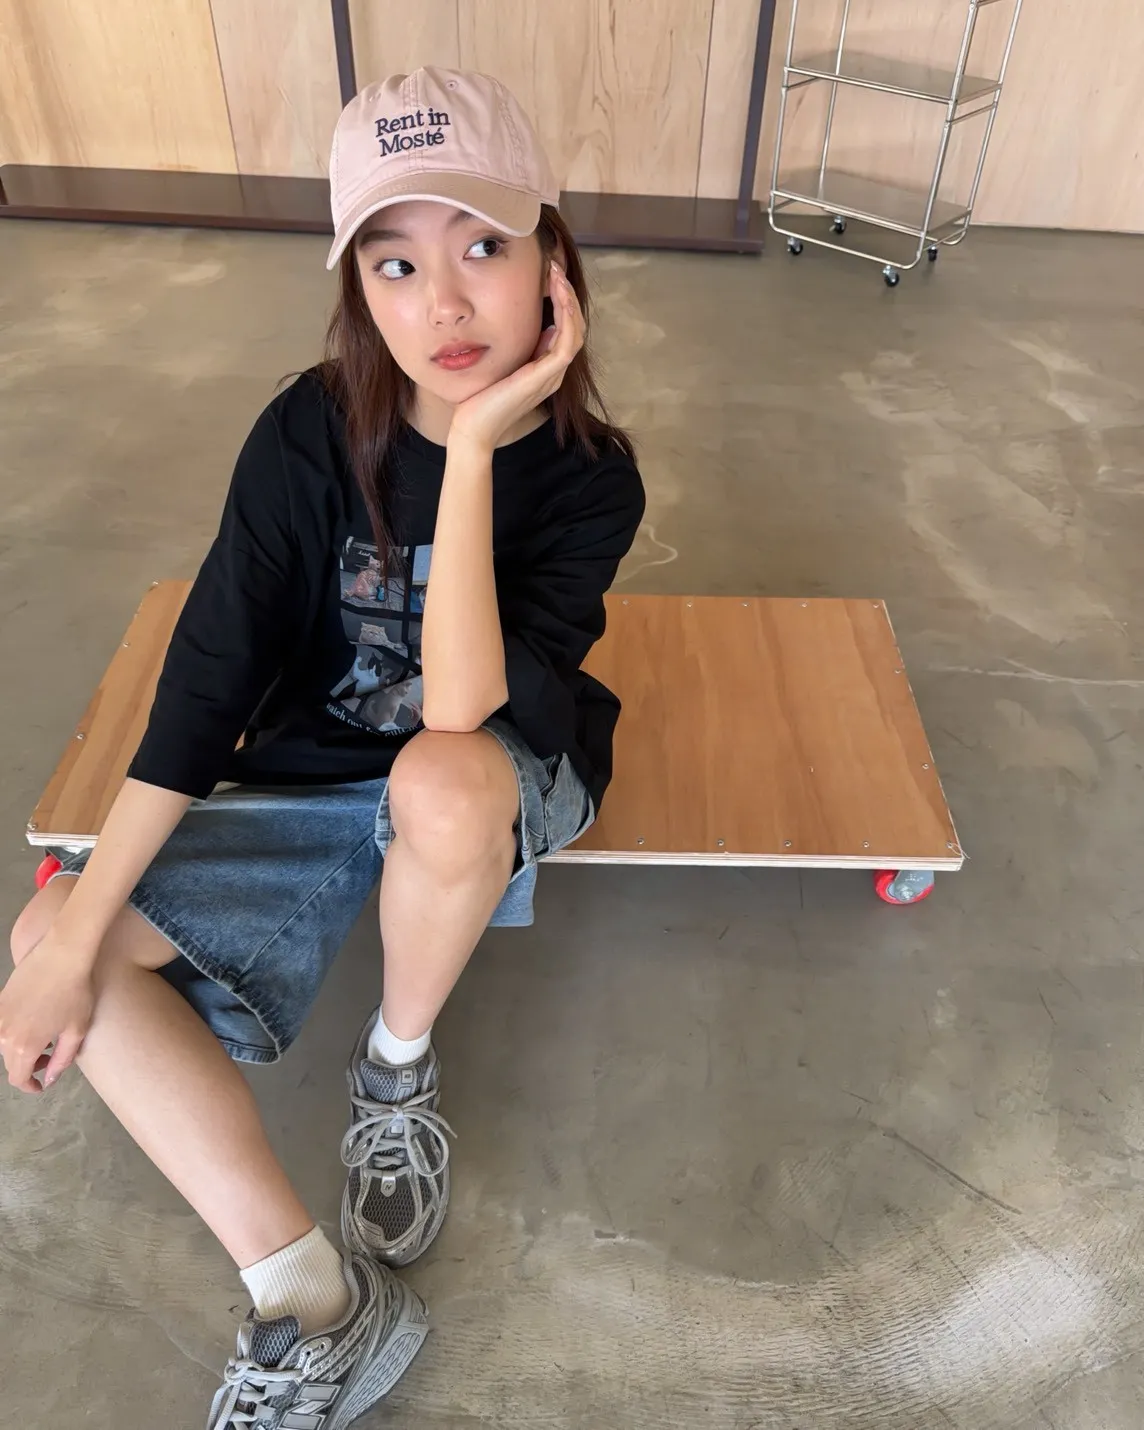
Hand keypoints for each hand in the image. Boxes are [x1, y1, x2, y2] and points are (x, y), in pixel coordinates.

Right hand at [0, 931, 96, 1092]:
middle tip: (51, 1057)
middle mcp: (4, 1034)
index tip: (40, 1084)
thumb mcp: (76, 1031)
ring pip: (4, 1045)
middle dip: (29, 1066)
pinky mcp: (0, 1000)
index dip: (29, 1086)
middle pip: (10, 1062)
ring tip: (45, 1038)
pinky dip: (15, 1031)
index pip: (18, 1078)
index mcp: (24, 1046)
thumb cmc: (75, 992)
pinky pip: (3, 1025)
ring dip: (21, 1049)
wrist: (63, 954)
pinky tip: (35, 1020)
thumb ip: (61, 1060)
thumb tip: (48, 1079)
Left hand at [448, 260, 585, 453]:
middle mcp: (553, 372)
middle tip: (554, 267)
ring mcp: (551, 376)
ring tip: (556, 275)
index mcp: (544, 368)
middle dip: (567, 295)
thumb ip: (516, 348)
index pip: (565, 329)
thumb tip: (533, 327)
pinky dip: (566, 318)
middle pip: (575, 327)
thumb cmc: (480, 398)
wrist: (473, 428)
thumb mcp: (500, 363)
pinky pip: (566, 343)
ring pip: (575, 332)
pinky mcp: (545, 378)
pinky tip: (558, 297)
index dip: (562, 301)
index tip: (548, 275)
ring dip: (569, 300)